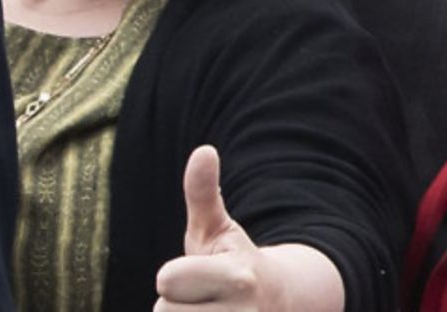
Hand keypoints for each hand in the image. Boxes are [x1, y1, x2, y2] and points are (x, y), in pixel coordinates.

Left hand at [155, 146, 342, 311]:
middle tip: (203, 300)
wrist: (279, 307)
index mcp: (238, 277)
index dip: (173, 278)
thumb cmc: (235, 265)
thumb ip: (203, 192)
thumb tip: (204, 150)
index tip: (195, 276)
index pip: (167, 280)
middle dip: (176, 306)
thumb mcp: (217, 230)